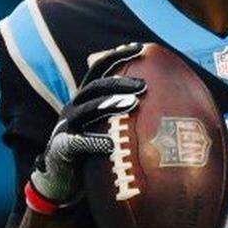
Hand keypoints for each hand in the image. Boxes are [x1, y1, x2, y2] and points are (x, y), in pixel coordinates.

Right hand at [28, 43, 146, 208]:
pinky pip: (76, 142)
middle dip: (119, 83)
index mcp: (86, 97)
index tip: (139, 48)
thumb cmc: (94, 148)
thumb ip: (127, 109)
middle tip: (143, 85)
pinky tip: (110, 143)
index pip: (98, 69)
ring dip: (108, 105)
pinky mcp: (61, 149)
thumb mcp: (108, 124)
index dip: (117, 56)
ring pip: (85, 110)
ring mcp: (65, 127)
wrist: (61, 178)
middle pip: (94, 88)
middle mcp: (74, 107)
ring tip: (132, 103)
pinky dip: (93, 141)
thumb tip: (166, 96)